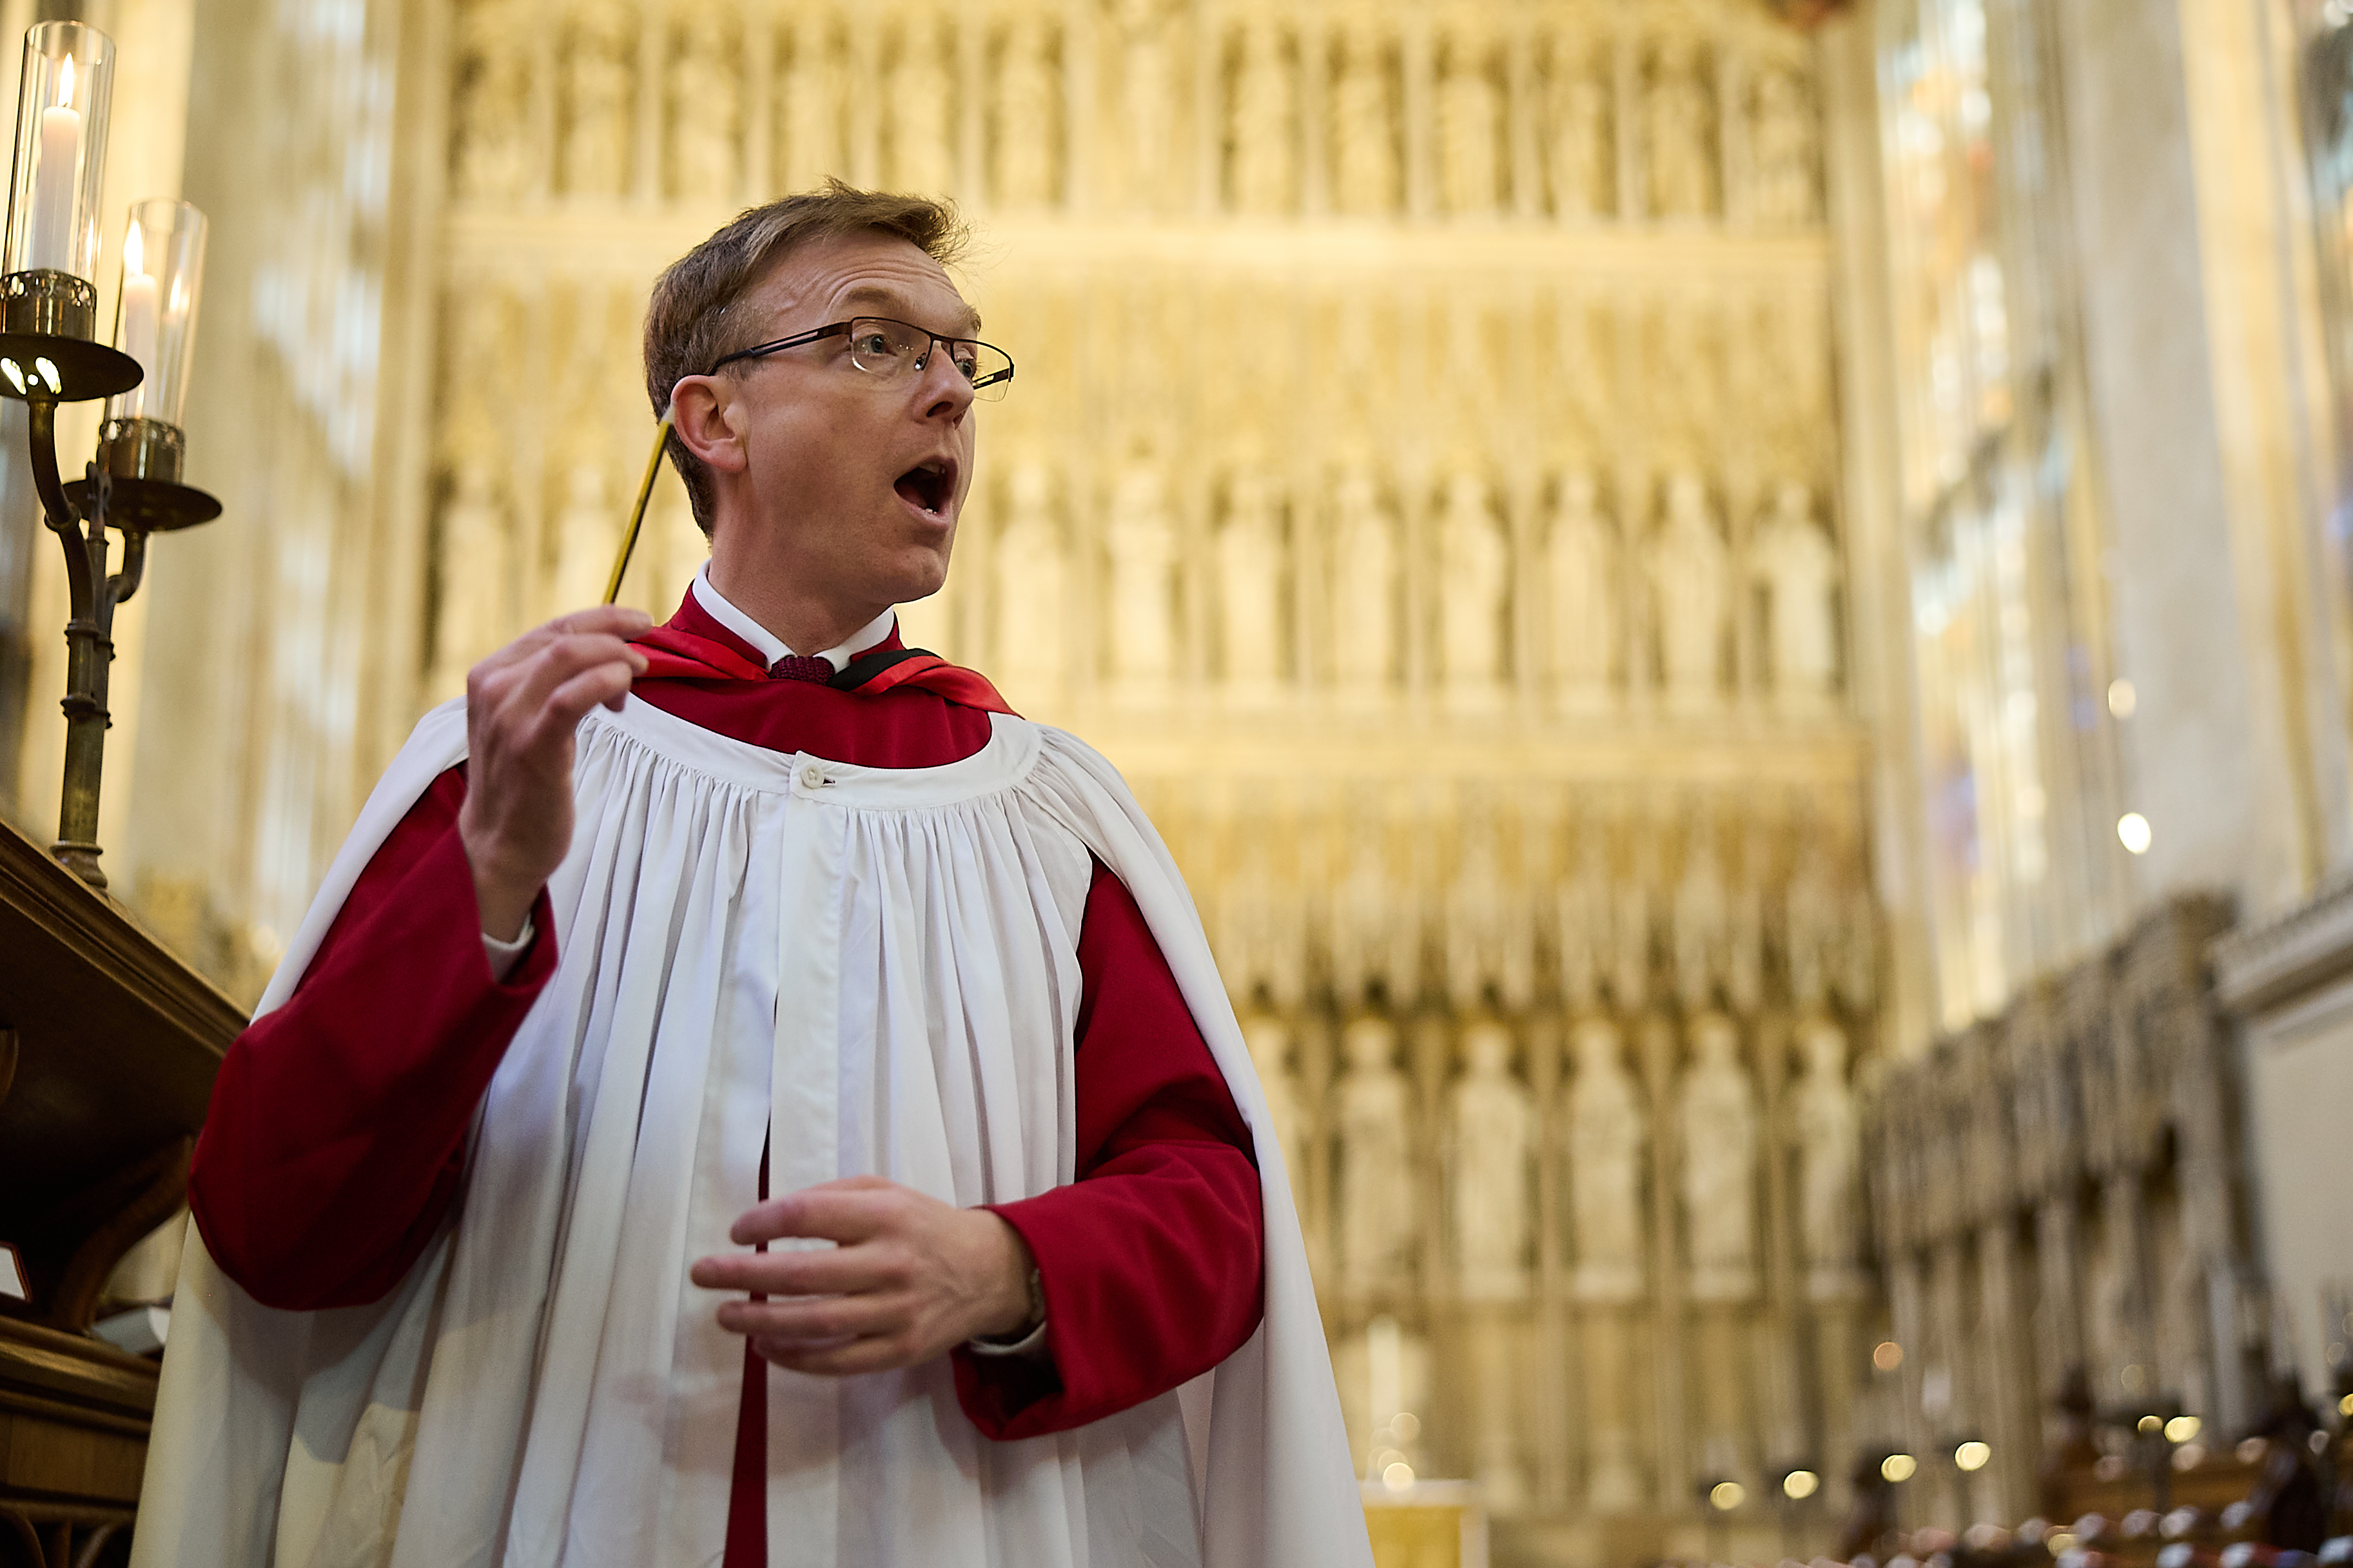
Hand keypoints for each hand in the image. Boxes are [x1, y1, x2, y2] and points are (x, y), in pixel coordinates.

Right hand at [458, 605, 651, 940]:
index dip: (603, 619)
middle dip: (616, 635)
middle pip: (565, 636)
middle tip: (646, 655)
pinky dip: (605, 683)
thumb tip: (608, 654)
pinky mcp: (529, 744)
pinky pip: (571, 696)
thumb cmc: (524, 782)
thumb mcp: (526, 719)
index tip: (639, 625)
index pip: (554, 628)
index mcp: (490, 674)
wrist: (499, 843)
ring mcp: (507, 715)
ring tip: (636, 678)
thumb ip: (550, 684)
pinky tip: (622, 698)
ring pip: (568, 656)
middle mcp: (492, 687)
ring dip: (615, 658)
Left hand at [689, 1175, 1037, 1376]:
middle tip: (703, 1274)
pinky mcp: (899, 1351)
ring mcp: (896, 1312)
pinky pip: (837, 1361)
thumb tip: (766, 1217)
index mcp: (886, 1215)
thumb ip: (831, 1198)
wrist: (989, 1273)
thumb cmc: (922, 1227)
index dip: (763, 1221)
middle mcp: (891, 1263)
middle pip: (804, 1274)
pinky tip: (765, 1348)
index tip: (737, 1230)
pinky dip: (795, 1358)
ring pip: (816, 1323)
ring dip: (761, 1322)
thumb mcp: (886, 1192)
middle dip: (744, 1275)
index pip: (810, 1215)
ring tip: (724, 1315)